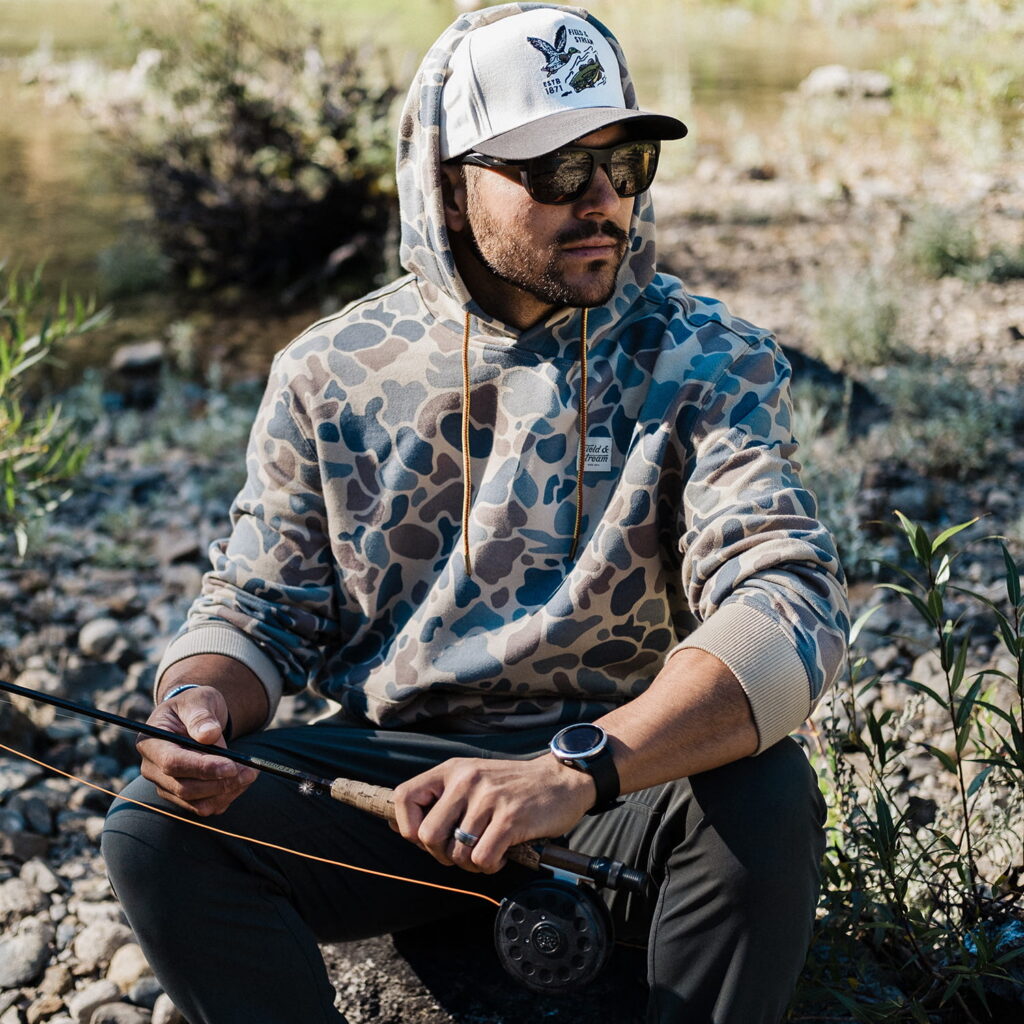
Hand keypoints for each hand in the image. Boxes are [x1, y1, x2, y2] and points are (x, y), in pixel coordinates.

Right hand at [137, 685, 257, 816]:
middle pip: (184, 787)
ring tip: (250, 773)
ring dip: (227, 792)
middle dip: (220, 783)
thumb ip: (201, 716)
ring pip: (196, 802)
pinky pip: (204, 806)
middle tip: (251, 771)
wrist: (195, 717)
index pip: (172, 763)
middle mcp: (153, 769)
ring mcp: (166, 786)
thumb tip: (209, 735)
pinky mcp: (182, 796)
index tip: (231, 766)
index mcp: (151, 742)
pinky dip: (226, 797)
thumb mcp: (198, 700)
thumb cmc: (194, 705)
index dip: (202, 767)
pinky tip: (241, 781)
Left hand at [392, 755, 595, 874]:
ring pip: (457, 853)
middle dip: (442, 855)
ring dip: (472, 863)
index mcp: (452, 770)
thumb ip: (439, 799)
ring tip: (489, 850)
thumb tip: (395, 826)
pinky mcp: (510, 818)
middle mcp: (466, 780)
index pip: (404, 797)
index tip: (425, 839)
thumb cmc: (513, 786)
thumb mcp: (472, 779)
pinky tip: (504, 852)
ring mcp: (489, 798)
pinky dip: (492, 865)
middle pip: (427, 835)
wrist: (561, 779)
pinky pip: (482, 859)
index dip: (407, 826)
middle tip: (463, 851)